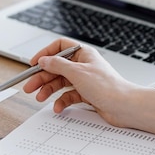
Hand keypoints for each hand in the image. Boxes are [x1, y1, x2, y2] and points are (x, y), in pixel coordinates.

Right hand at [23, 38, 139, 126]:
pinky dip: (61, 101)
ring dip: (49, 90)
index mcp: (83, 54)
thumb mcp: (77, 73)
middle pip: (56, 67)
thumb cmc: (108, 87)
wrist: (124, 106)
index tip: (34, 63)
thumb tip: (44, 60)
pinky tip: (58, 107)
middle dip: (42, 77)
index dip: (45, 54)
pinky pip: (68, 95)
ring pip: (60, 82)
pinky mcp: (86, 94)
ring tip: (40, 98)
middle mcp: (83, 65)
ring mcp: (84, 80)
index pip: (59, 47)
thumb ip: (57, 65)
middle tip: (30, 86)